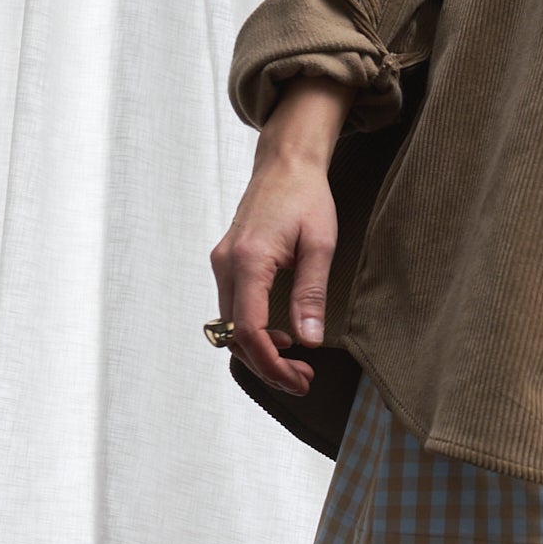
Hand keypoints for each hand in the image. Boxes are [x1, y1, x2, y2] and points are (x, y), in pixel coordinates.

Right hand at [210, 76, 351, 393]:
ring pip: (230, 328)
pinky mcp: (227, 264)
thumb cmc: (306, 198)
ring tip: (297, 365)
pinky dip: (253, 333)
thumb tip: (308, 341)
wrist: (285, 163)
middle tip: (303, 380)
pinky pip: (232, 311)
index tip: (299, 379)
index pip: (249, 331)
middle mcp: (227, 265)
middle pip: (235, 337)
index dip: (272, 364)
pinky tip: (282, 338)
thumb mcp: (320, 246)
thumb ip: (311, 295)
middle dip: (267, 366)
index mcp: (249, 261)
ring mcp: (222, 265)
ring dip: (260, 353)